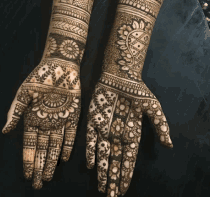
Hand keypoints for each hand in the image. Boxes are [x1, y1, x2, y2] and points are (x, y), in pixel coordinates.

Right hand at [2, 58, 80, 188]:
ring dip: (52, 161)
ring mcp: (60, 120)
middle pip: (42, 149)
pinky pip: (70, 135)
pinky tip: (64, 159)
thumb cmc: (39, 78)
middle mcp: (46, 123)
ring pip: (55, 145)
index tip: (27, 175)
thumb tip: (4, 131)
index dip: (28, 160)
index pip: (29, 145)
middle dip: (39, 166)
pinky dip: (67, 146)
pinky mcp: (73, 116)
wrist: (60, 66)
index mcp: (32, 118)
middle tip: (38, 184)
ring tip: (49, 176)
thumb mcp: (23, 94)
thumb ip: (15, 112)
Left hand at [86, 77, 171, 196]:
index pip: (128, 158)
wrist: (120, 74)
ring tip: (101, 186)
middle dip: (113, 177)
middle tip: (110, 195)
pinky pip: (90, 138)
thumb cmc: (138, 90)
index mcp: (131, 132)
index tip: (122, 189)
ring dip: (101, 169)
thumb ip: (160, 125)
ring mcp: (104, 127)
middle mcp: (117, 133)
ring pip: (102, 153)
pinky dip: (90, 150)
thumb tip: (170, 145)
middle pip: (114, 160)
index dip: (125, 174)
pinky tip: (90, 164)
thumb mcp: (153, 107)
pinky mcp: (93, 120)